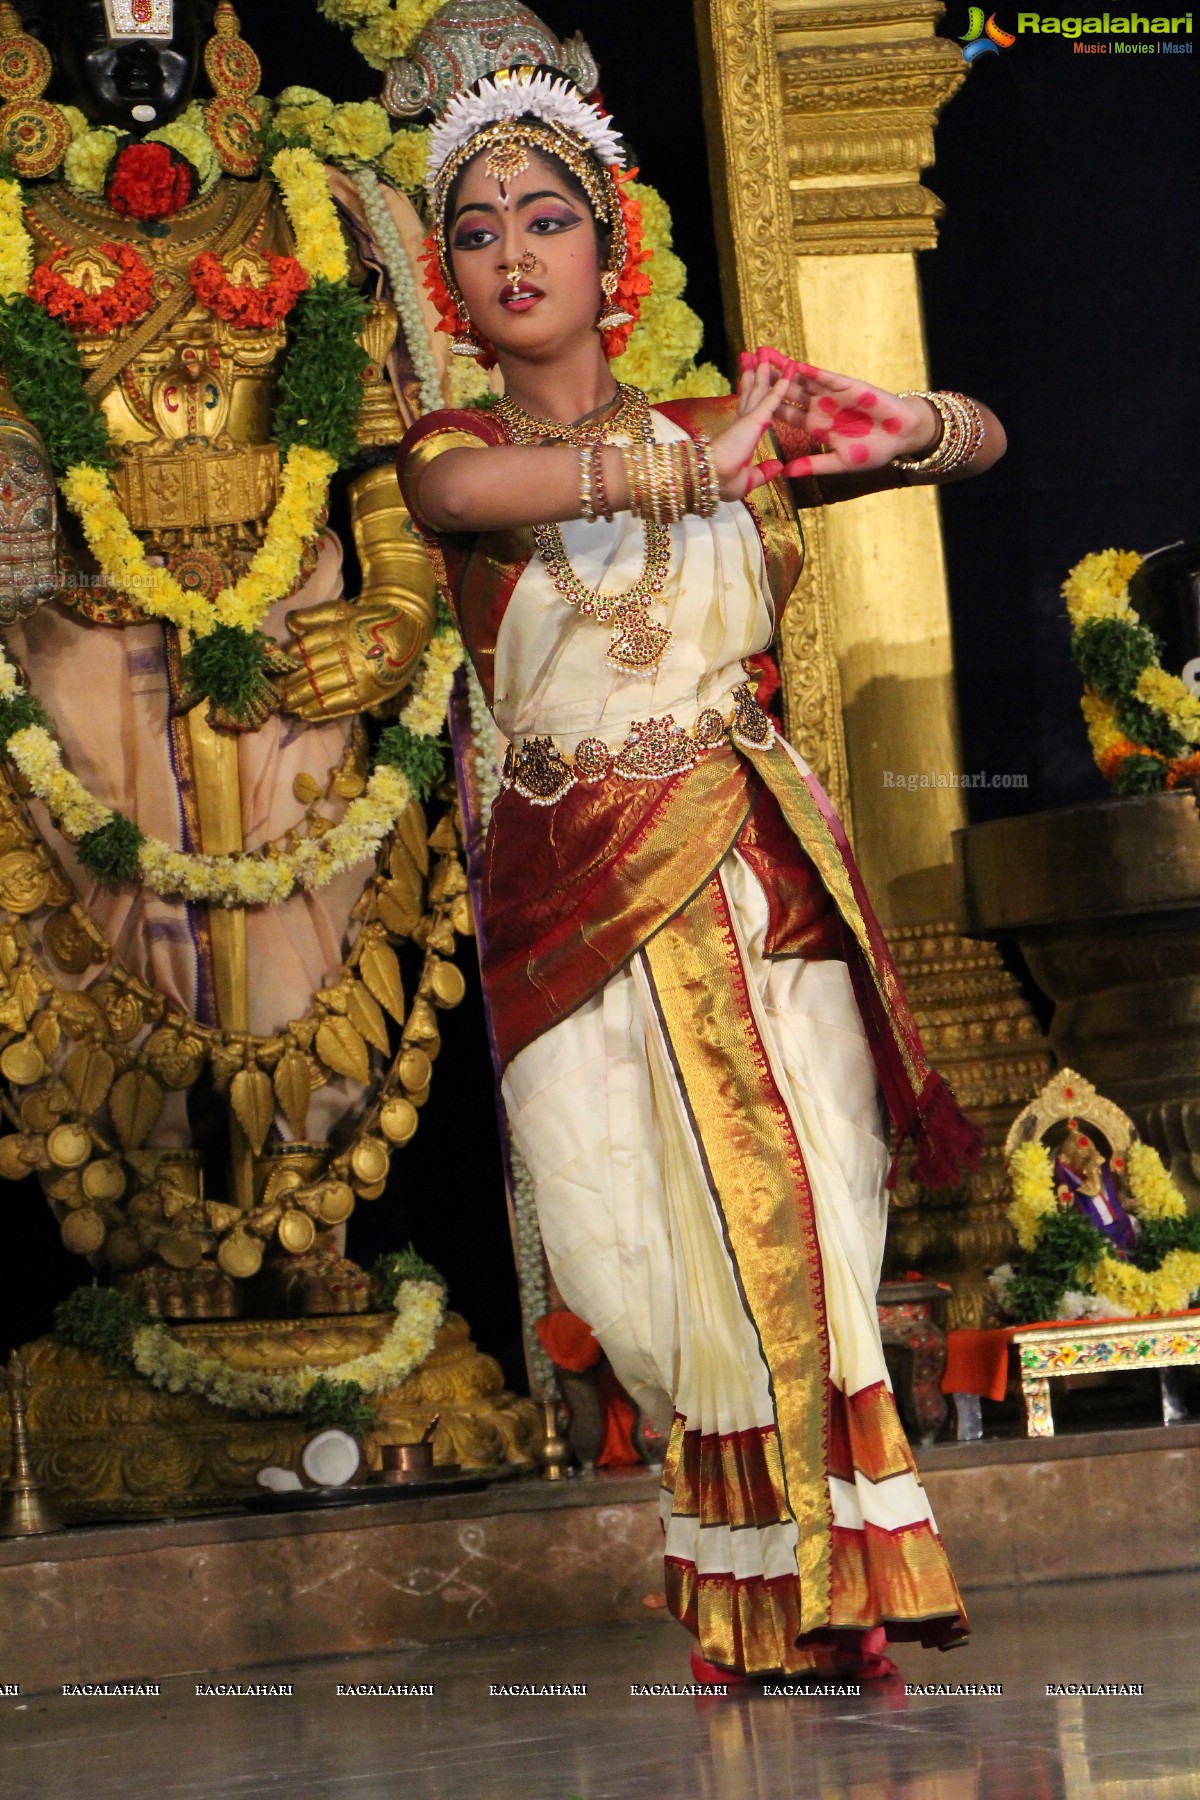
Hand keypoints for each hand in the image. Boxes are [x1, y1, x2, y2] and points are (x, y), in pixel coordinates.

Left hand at [275, 596, 426, 720]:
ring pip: (322, 690)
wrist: (409, 630)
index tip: (271, 668)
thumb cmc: (370, 620)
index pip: (306, 648)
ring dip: (300, 700)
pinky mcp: (371, 694)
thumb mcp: (344, 610)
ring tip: (283, 705)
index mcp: (342, 632)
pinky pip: (341, 705)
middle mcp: (351, 655)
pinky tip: (305, 714)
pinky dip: (321, 711)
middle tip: (270, 692)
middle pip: (310, 672)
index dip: (286, 661)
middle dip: (288, 684)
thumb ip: (316, 615)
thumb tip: (289, 622)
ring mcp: (361, 677)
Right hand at [709, 353, 799, 499]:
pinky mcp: (756, 418)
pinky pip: (774, 396)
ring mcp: (749, 418)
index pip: (748, 409)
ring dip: (764, 369)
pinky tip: (791, 367)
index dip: (751, 393)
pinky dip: (783, 381)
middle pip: (752, 392)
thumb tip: (779, 467)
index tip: (751, 380)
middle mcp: (744, 422)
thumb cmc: (722, 484)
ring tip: (765, 350)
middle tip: (755, 355)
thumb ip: (764, 472)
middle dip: (754, 373)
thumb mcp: (749, 480)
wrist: (711, 481)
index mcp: (740, 436)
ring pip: (760, 388)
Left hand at [737, 347, 940, 479]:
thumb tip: (787, 473)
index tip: (743, 401)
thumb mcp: (841, 462)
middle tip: (746, 366)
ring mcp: (833, 395)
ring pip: (803, 380)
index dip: (765, 407)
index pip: (784, 415)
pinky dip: (811, 372)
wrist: (902, 436)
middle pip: (787, 392)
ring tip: (764, 356)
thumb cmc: (874, 451)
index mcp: (815, 427)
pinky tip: (795, 366)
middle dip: (767, 380)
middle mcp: (820, 408)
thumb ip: (815, 465)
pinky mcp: (848, 386)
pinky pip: (826, 378)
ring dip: (784, 369)